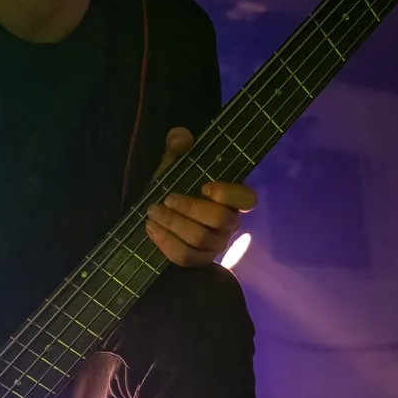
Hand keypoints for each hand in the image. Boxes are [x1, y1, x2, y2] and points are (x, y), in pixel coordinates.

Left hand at [144, 127, 257, 267]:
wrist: (158, 210)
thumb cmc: (174, 185)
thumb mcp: (174, 161)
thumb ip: (177, 145)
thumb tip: (180, 138)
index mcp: (231, 198)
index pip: (247, 199)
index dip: (228, 194)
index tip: (203, 186)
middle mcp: (229, 223)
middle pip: (220, 219)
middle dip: (190, 208)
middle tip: (166, 199)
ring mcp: (215, 244)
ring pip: (201, 239)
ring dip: (174, 224)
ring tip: (153, 212)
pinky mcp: (198, 259)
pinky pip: (186, 257)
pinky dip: (166, 243)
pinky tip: (151, 228)